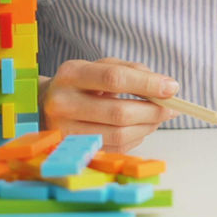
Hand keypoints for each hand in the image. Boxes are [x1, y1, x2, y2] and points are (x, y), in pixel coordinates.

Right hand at [40, 57, 179, 151]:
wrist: (44, 105)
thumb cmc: (81, 83)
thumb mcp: (101, 66)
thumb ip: (132, 70)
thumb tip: (166, 87)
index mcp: (71, 74)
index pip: (114, 78)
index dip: (147, 84)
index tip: (172, 87)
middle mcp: (62, 103)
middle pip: (118, 112)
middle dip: (153, 111)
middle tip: (172, 108)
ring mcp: (64, 131)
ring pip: (119, 135)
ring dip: (148, 127)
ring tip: (157, 117)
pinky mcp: (73, 151)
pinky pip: (115, 148)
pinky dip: (135, 138)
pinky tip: (139, 128)